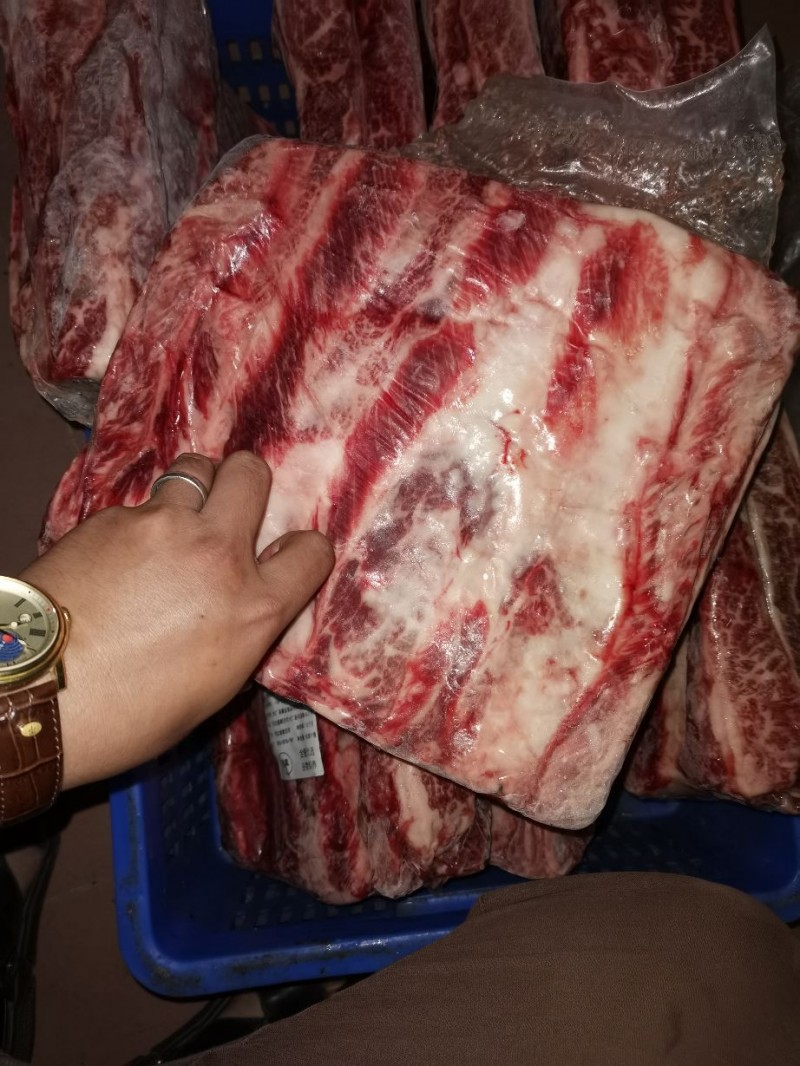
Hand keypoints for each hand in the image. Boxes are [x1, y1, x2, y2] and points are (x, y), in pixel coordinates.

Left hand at [20, 452, 333, 789]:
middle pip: (250, 473)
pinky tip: (116, 557)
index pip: (312, 551)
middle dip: (244, 486)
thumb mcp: (212, 690)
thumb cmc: (127, 717)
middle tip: (225, 513)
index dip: (302, 552)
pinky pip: (139, 503)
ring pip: (194, 469)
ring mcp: (162, 525)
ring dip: (191, 492)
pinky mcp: (111, 517)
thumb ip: (242, 634)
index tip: (282, 559)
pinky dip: (138, 522)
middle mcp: (217, 553)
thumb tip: (243, 613)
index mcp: (254, 607)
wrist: (36, 694)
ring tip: (171, 525)